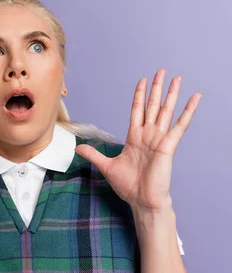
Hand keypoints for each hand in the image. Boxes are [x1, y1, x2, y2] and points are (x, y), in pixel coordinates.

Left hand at [74, 68, 202, 211]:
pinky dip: (188, 111)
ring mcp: (159, 139)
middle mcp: (148, 134)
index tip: (142, 80)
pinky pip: (180, 125)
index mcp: (135, 137)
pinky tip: (195, 98)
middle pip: (153, 105)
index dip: (139, 95)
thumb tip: (77, 148)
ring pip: (166, 110)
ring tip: (177, 78)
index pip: (138, 109)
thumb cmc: (129, 186)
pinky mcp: (168, 145)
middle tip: (161, 71)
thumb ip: (93, 154)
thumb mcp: (106, 166)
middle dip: (156, 88)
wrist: (142, 201)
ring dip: (172, 94)